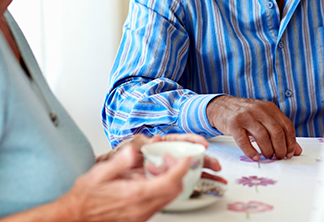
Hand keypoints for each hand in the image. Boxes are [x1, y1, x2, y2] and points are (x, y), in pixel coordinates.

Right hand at [61, 145, 188, 221]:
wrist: (75, 216)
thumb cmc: (85, 197)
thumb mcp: (98, 173)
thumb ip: (119, 162)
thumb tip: (132, 151)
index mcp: (133, 195)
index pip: (169, 182)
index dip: (181, 168)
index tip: (185, 158)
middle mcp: (140, 208)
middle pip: (174, 192)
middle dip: (177, 173)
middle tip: (168, 160)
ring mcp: (140, 215)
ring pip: (168, 199)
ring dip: (168, 182)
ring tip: (155, 168)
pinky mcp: (138, 218)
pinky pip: (158, 204)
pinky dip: (160, 190)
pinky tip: (147, 180)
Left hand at [98, 133, 225, 183]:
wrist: (106, 180)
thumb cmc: (115, 162)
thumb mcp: (123, 151)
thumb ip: (134, 146)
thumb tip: (144, 140)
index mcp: (157, 144)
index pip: (178, 140)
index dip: (192, 140)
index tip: (203, 144)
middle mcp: (164, 155)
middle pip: (188, 154)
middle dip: (203, 159)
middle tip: (216, 164)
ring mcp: (164, 168)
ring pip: (187, 168)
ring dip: (202, 171)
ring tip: (217, 176)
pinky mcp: (163, 180)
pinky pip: (180, 180)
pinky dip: (193, 182)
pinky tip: (204, 184)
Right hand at [206, 95, 302, 160]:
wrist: (222, 107)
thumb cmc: (247, 115)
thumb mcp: (265, 119)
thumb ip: (281, 132)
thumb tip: (297, 151)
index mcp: (270, 108)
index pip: (287, 126)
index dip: (291, 142)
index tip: (290, 153)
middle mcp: (259, 110)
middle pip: (276, 131)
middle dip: (281, 148)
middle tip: (279, 157)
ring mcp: (246, 116)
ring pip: (262, 136)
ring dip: (268, 150)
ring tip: (268, 156)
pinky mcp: (234, 124)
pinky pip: (244, 141)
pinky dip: (251, 152)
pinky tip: (255, 157)